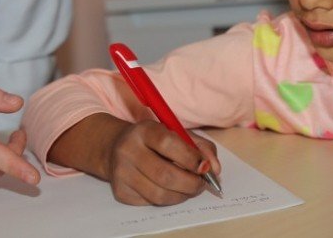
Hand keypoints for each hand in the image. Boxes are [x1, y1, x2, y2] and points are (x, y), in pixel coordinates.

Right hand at [103, 118, 220, 205]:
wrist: (117, 148)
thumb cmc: (154, 141)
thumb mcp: (176, 134)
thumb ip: (201, 147)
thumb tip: (215, 169)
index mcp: (144, 130)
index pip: (168, 144)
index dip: (190, 158)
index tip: (205, 167)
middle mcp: (128, 150)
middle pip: (165, 175)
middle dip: (191, 184)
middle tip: (201, 184)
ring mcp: (122, 172)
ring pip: (159, 195)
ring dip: (182, 195)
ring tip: (189, 189)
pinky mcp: (120, 191)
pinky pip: (151, 203)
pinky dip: (167, 199)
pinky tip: (170, 190)